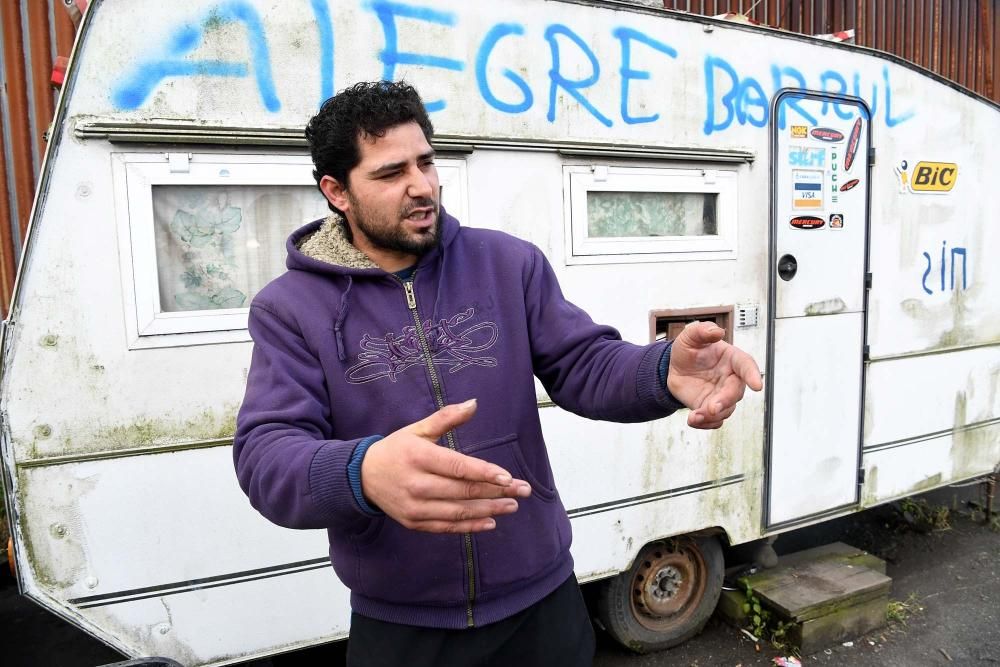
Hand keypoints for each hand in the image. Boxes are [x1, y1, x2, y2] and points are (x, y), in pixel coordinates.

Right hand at [361, 399, 531, 532]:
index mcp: (419, 457)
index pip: (458, 467)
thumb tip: (474, 403)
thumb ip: (447, 418)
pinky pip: (446, 527)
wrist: (362, 476)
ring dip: (489, 510)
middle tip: (522, 490)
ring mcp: (415, 507)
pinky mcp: (414, 522)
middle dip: (496, 492)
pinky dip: (469, 527)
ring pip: (458, 512)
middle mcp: (417, 484)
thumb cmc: (396, 449)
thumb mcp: (418, 429)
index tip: (508, 477)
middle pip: (463, 490)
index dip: (484, 473)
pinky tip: (490, 523)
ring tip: (512, 506)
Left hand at [667, 321, 762, 428]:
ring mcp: (722, 395)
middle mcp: (731, 379)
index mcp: (732, 359)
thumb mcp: (690, 336)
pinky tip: (694, 420)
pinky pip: (714, 420)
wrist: (674, 367)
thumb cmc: (689, 349)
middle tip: (712, 407)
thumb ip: (702, 330)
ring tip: (696, 416)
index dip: (753, 375)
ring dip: (712, 416)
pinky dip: (705, 424)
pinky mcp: (711, 408)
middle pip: (736, 393)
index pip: (746, 365)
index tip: (757, 385)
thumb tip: (716, 331)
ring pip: (726, 410)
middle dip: (725, 401)